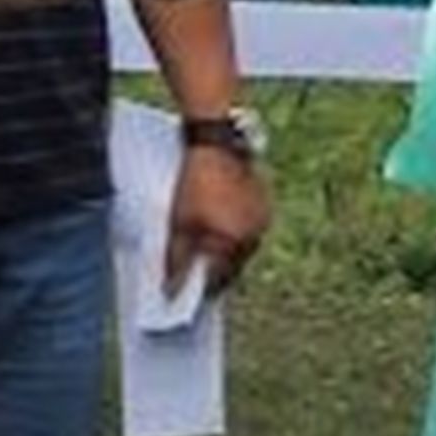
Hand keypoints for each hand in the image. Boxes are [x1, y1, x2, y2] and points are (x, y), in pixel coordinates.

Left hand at [163, 141, 269, 297]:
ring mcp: (263, 219)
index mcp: (234, 246)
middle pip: (233, 267)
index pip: (218, 282)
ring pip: (243, 247)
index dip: (201, 290)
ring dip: (226, 251)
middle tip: (193, 269)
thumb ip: (177, 261)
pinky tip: (219, 221)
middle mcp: (254, 237)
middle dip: (214, 271)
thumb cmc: (194, 184)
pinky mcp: (264, 202)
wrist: (216, 141)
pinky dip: (235, 231)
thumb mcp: (179, 225)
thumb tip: (171, 292)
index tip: (186, 294)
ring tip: (205, 244)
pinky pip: (249, 228)